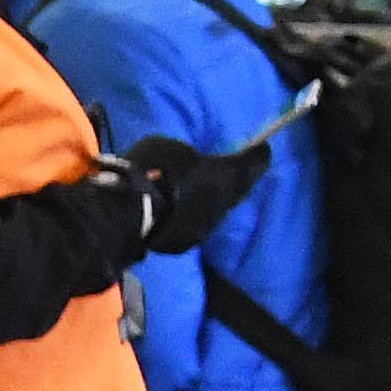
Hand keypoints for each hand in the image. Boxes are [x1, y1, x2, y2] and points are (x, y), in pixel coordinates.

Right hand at [115, 134, 266, 256]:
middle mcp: (223, 203)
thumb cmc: (152, 170)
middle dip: (237, 180)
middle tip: (233, 170)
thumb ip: (188, 155)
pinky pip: (195, 226)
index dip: (259, 154)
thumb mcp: (170, 146)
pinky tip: (180, 212)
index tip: (263, 147)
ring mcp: (205, 226)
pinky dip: (192, 217)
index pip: (255, 162)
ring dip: (212, 201)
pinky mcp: (183, 244)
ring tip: (201, 192)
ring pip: (216, 211)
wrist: (127, 214)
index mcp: (227, 175)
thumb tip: (191, 162)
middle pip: (239, 190)